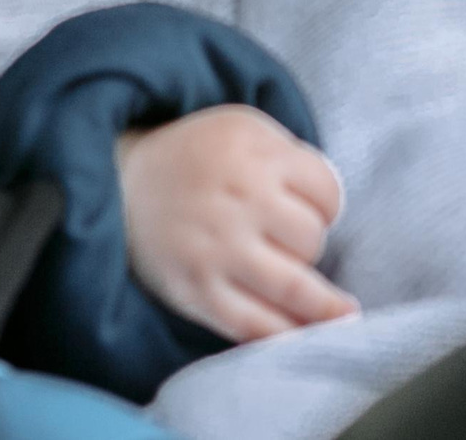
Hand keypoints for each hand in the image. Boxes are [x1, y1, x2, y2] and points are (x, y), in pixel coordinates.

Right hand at [117, 104, 356, 343]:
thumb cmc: (197, 156)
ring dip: (321, 304)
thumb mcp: (244, 129)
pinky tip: (303, 336)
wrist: (121, 183)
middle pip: (311, 238)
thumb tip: (331, 208)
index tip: (317, 209)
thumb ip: (289, 157)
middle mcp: (240, 203)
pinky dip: (284, 336)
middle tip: (296, 243)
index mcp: (255, 156)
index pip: (326, 190)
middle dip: (312, 243)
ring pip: (294, 286)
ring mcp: (218, 251)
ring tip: (344, 315)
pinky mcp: (198, 291)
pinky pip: (253, 325)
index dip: (328, 203)